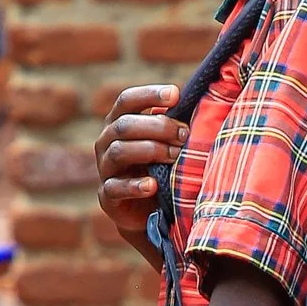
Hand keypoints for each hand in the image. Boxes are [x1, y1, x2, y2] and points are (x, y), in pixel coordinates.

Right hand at [95, 85, 185, 236]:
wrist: (147, 211)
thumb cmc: (160, 166)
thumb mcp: (165, 142)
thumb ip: (173, 123)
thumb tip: (201, 101)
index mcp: (118, 122)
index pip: (127, 100)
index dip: (149, 94)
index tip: (176, 94)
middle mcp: (106, 142)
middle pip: (125, 125)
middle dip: (158, 127)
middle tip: (185, 135)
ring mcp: (105, 168)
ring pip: (120, 151)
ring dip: (151, 150)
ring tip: (175, 156)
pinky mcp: (107, 195)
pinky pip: (116, 187)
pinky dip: (135, 186)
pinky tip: (153, 185)